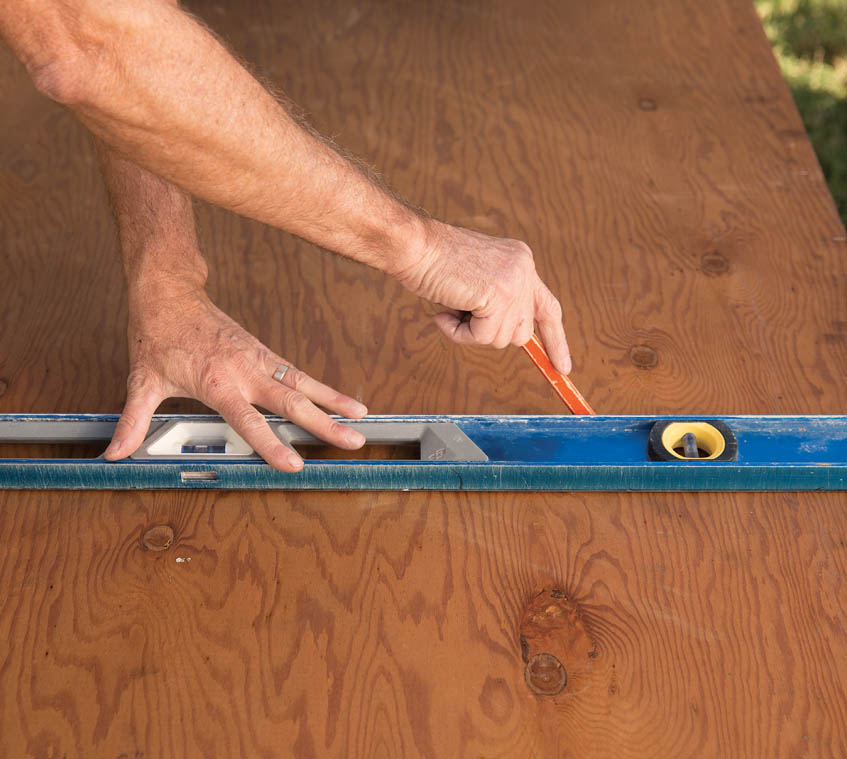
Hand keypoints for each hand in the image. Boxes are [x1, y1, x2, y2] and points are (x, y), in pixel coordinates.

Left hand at [103, 285, 367, 470]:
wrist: (170, 293)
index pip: (250, 421)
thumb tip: (113, 454)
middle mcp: (246, 371)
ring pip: (304, 384)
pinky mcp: (264, 352)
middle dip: (325, 424)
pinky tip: (340, 399)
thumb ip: (132, 422)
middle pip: (293, 402)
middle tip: (353, 441)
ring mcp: (259, 359)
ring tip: (362, 418)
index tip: (295, 464)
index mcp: (218, 382)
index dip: (272, 444)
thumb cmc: (158, 335)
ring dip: (334, 402)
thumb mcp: (142, 380)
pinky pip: (299, 372)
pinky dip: (323, 387)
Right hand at [395, 220, 570, 373]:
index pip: (548, 308)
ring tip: (452, 305)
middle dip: (489, 333)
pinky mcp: (498, 294)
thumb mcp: (477, 278)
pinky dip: (458, 333)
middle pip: (521, 333)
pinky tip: (445, 312)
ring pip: (501, 339)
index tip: (563, 367)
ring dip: (470, 332)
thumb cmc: (433, 262)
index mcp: (522, 263)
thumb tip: (507, 334)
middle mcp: (524, 270)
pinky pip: (482, 338)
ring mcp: (514, 282)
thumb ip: (498, 298)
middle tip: (462, 312)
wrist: (415, 246)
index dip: (555, 340)